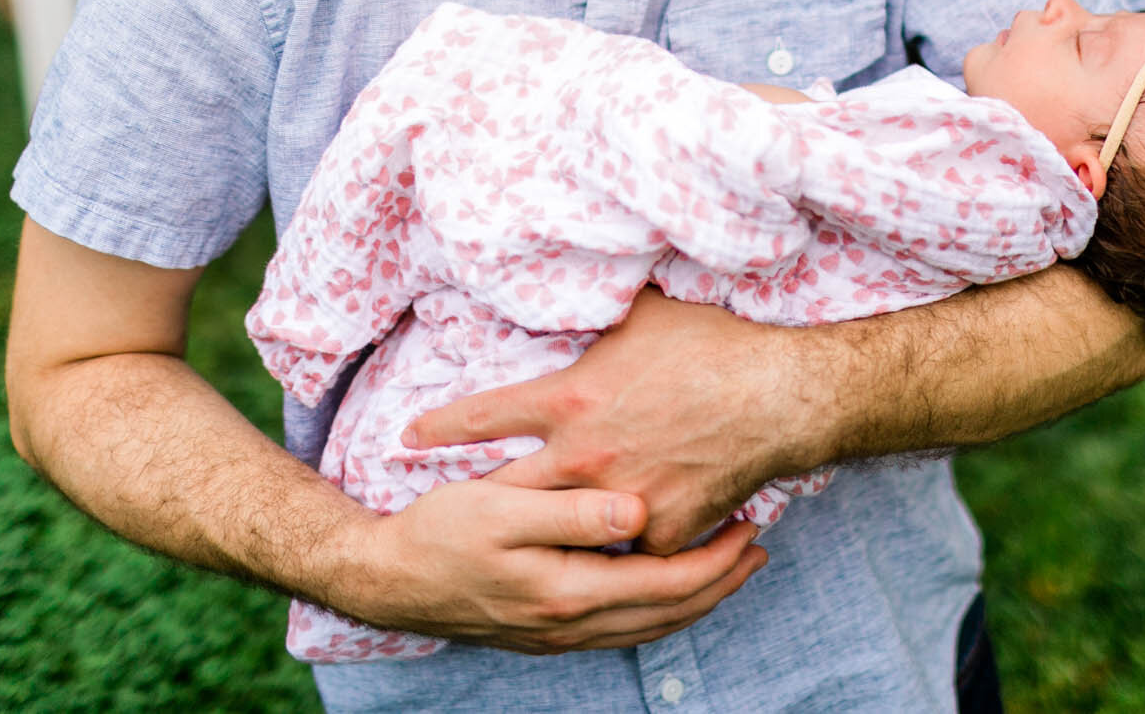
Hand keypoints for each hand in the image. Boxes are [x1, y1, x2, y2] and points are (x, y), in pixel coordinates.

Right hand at [351, 476, 767, 653]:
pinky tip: (666, 585)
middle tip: (759, 544)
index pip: (668, 584)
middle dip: (721, 581)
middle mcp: (571, 624)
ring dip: (696, 597)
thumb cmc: (439, 533)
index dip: (716, 558)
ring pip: (649, 625)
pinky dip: (659, 607)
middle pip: (669, 612)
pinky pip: (623, 627)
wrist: (385, 581)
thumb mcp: (501, 510)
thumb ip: (571, 512)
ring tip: (729, 565)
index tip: (751, 523)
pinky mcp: (545, 631)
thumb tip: (636, 510)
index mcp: (569, 591)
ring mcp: (558, 634)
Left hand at [402, 289, 819, 554]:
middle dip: (473, 506)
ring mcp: (618, 499)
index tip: (406, 439)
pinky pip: (628, 548)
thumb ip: (600, 311)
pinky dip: (627, 544)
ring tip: (521, 553)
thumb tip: (582, 278)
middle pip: (506, 491)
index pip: (482, 416)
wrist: (775, 396)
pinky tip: (622, 552)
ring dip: (544, 538)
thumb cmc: (711, 346)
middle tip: (447, 518)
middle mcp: (580, 456)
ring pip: (562, 531)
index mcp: (568, 399)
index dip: (439, 429)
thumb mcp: (644, 313)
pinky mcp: (659, 531)